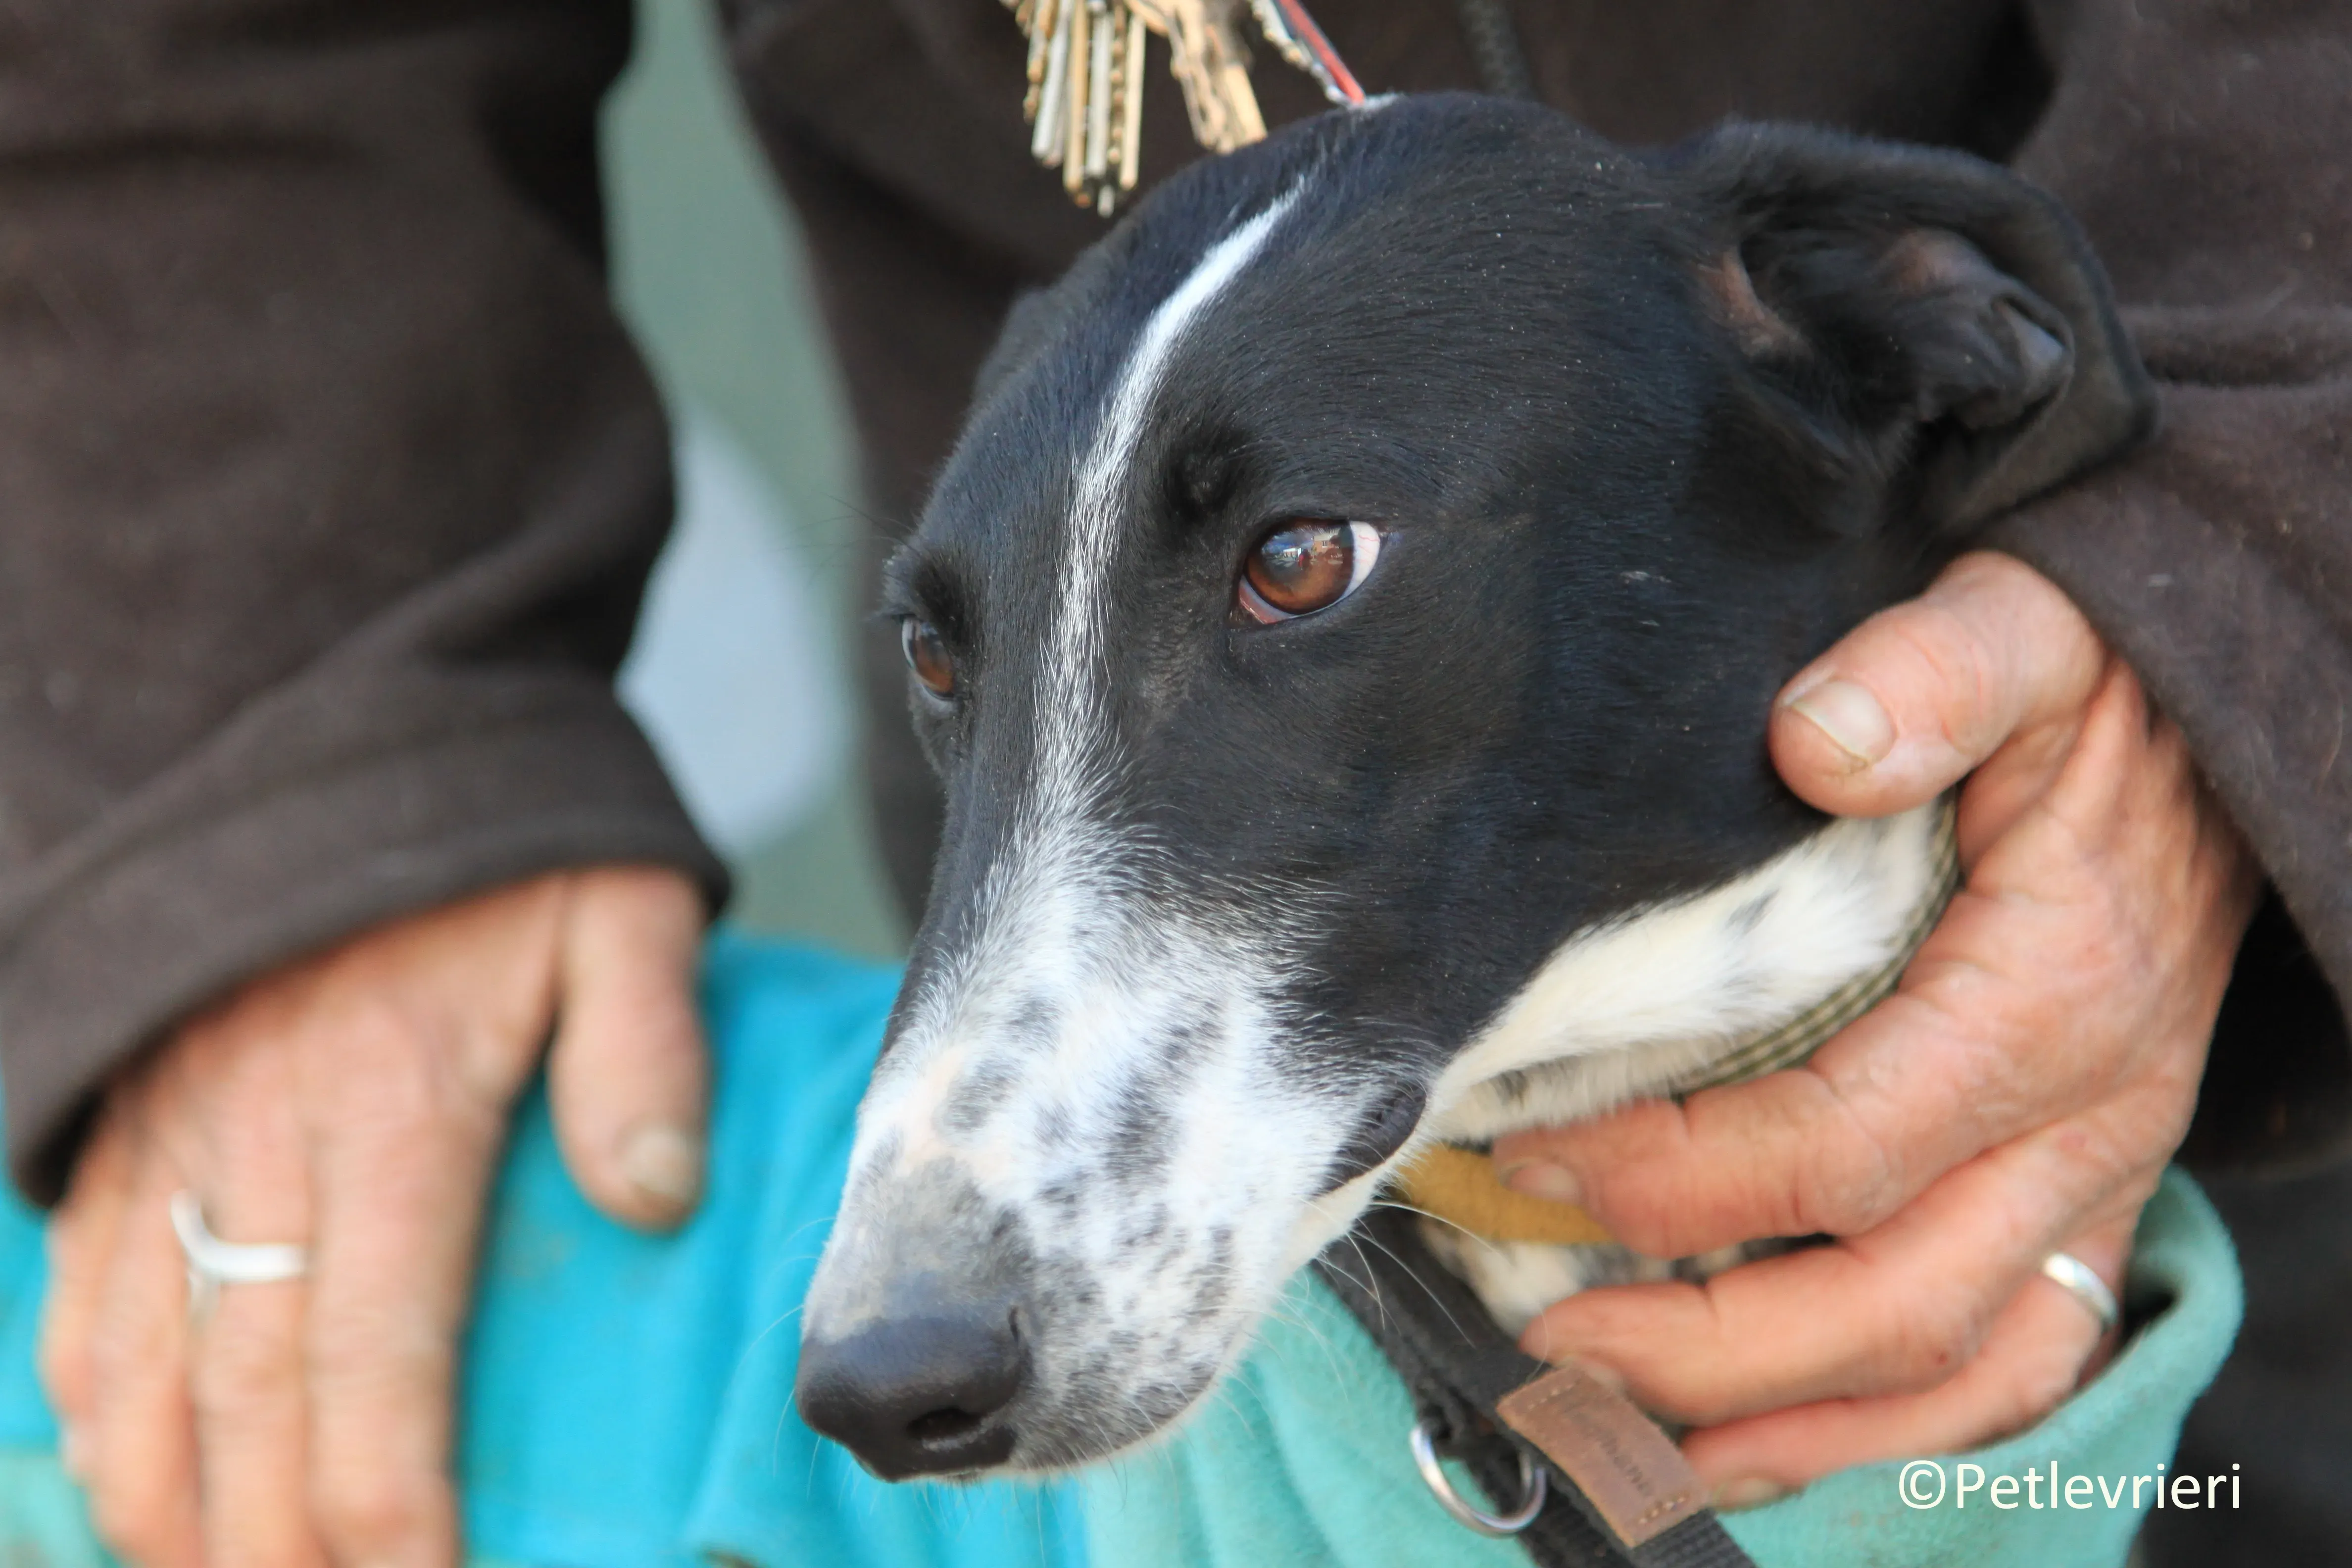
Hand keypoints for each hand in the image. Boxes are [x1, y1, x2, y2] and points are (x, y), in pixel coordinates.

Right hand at [39, 866, 706, 1566]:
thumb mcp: (617, 913)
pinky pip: (81, 1285)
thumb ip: (645, 1050)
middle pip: (247, 1390)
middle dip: (276, 1537)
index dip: (386, 1497)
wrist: (352, 733)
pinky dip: (90, 1399)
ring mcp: (173, 1132)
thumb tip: (660, 1199)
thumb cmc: (505, 841)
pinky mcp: (124, 1117)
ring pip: (139, 1360)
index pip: (372, 1352)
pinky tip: (121, 1477)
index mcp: (391, 1105)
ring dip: (167, 1499)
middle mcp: (261, 1137)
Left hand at [1492, 552, 2257, 1505]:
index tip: (1534, 1156)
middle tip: (1549, 1332)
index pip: (1842, 1143)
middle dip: (1709, 1344)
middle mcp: (2085, 1119)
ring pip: (1962, 1368)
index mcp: (2050, 999)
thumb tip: (1813, 740)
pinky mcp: (2085, 1200)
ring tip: (1633, 1431)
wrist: (2218, 724)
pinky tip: (1769, 1433)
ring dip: (1794, 1422)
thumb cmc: (2095, 689)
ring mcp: (2096, 1178)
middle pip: (1894, 1297)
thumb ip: (1931, 671)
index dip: (1677, 1175)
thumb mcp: (2023, 632)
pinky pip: (2016, 1360)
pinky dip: (1893, 1424)